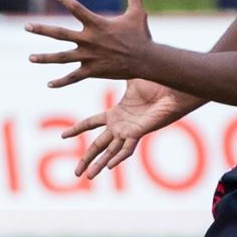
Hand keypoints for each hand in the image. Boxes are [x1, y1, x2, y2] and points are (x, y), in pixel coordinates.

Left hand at [26, 0, 152, 85]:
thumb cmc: (140, 35)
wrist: (146, 60)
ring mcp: (88, 57)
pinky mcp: (92, 71)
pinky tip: (49, 84)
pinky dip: (61, 82)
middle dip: (42, 30)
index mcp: (97, 24)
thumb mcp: (138, 13)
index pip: (76, 8)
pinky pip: (73, 77)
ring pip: (61, 57)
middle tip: (26, 26)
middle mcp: (89, 40)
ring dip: (44, 58)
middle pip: (59, 34)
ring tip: (30, 58)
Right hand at [60, 78, 187, 177]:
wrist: (173, 88)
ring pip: (110, 152)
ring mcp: (128, 131)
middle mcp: (120, 126)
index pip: (92, 123)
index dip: (78, 129)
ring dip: (99, 165)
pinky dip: (117, 157)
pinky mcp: (138, 132)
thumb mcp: (128, 77)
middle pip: (98, 145)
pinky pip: (126, 148)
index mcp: (116, 114)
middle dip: (86, 159)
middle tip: (76, 172)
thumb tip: (102, 59)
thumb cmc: (156, 83)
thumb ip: (114, 72)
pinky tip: (109, 166)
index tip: (63, 136)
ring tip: (88, 177)